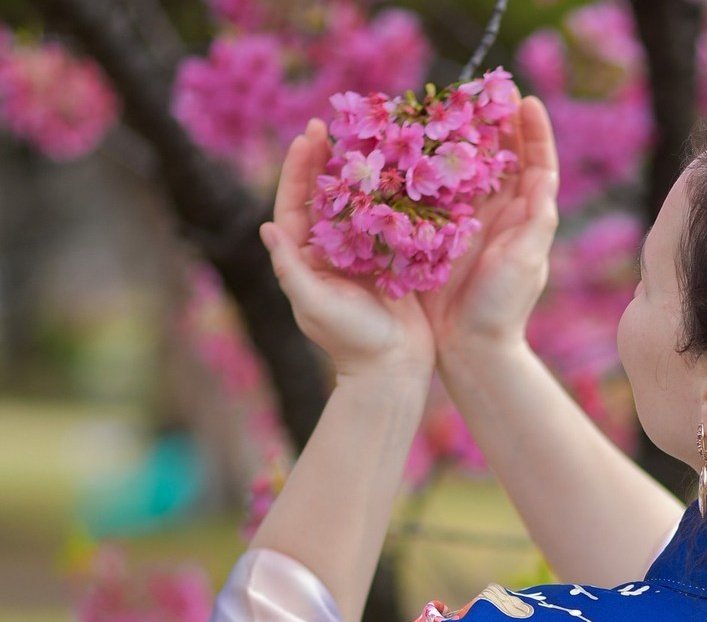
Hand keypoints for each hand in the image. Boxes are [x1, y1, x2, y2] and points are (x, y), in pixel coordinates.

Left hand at [259, 119, 434, 383]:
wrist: (395, 369)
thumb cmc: (352, 341)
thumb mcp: (315, 306)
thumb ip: (291, 269)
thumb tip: (267, 228)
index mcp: (306, 259)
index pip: (295, 204)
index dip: (298, 169)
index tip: (308, 137)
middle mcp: (330, 252)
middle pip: (323, 196)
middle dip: (325, 161)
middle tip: (330, 125)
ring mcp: (361, 255)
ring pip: (354, 203)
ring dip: (357, 172)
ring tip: (362, 139)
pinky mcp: (390, 261)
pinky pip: (385, 220)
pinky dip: (388, 196)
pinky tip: (396, 173)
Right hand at [424, 95, 559, 361]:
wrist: (469, 348)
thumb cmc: (504, 308)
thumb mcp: (527, 262)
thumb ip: (536, 219)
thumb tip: (544, 174)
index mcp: (524, 216)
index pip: (535, 163)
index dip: (532, 130)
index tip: (525, 99)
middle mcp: (496, 213)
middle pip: (495, 156)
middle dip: (488, 121)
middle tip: (476, 87)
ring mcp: (464, 221)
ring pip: (460, 168)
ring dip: (452, 137)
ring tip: (441, 106)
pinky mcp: (434, 233)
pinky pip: (428, 193)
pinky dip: (421, 169)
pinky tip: (409, 145)